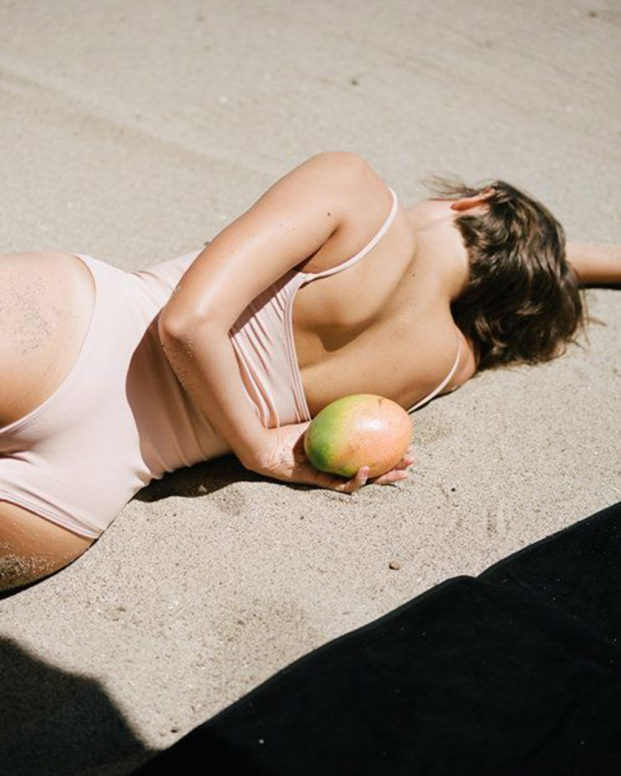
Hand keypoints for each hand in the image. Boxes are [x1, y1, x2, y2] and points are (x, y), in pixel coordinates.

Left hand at [248, 422, 415, 492]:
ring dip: (382, 477)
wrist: (264, 442)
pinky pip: (340, 484)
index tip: (407, 443)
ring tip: (400, 471)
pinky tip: (368, 469)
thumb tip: (364, 396)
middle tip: (411, 461)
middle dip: (393, 468)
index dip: (389, 452)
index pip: (371, 455)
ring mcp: (328, 477)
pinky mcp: (317, 482)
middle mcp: (336, 468)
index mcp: (340, 455)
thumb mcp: (319, 418)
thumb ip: (339, 412)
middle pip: (372, 471)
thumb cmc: (287, 430)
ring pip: (361, 481)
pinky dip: (355, 479)